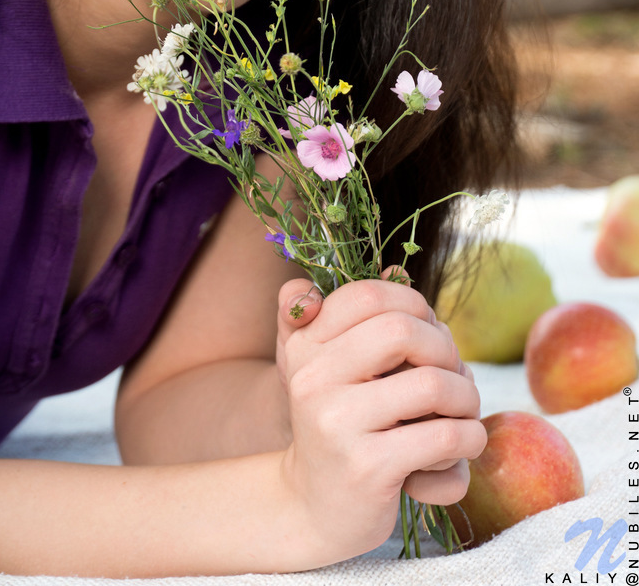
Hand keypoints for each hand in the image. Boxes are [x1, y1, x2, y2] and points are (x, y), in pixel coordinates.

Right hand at [274, 276, 485, 561]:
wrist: (314, 509)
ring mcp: (337, 423)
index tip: (427, 332)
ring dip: (467, 399)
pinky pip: (445, 438)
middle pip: (403, 331)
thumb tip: (395, 267)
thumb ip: (352, 314)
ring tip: (461, 415)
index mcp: (305, 344)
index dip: (414, 304)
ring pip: (434, 386)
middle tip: (453, 376)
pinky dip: (469, 440)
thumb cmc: (338, 425)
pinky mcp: (367, 468)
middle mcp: (313, 378)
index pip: (368, 295)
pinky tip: (460, 451)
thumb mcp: (329, 365)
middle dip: (446, 350)